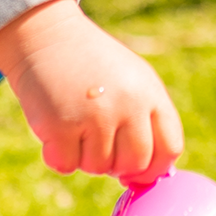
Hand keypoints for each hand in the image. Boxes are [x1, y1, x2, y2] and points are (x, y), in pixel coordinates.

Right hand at [0, 0, 183, 181]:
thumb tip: (140, 178)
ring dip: (83, 156)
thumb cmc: (91, 66)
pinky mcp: (61, 124)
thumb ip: (144, 123)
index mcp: (150, 92)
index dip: (154, 167)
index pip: (170, 148)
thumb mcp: (131, 82)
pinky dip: (57, 155)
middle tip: (97, 142)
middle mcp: (128, 103)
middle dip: (116, 164)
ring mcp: (96, 114)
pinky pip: (65, 165)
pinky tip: (55, 128)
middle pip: (135, 163)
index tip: (136, 168)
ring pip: (97, 168)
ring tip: (75, 123)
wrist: (45, 36)